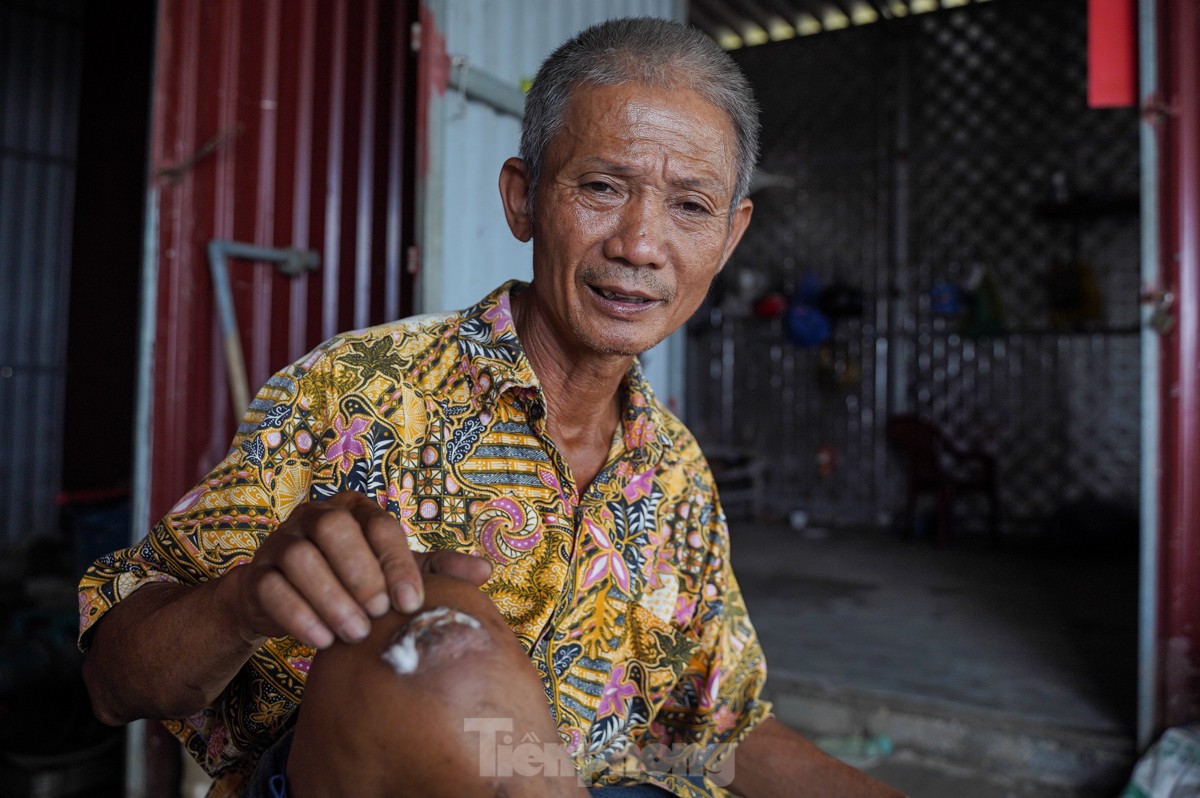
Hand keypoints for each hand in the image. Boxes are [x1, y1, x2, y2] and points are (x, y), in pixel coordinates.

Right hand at [232, 491, 491, 648]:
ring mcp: (279, 543)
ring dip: (330, 598)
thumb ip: (437, 569)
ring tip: (354, 633)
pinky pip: (272, 589)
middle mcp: (314, 516)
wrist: (286, 603)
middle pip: (334, 529)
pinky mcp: (255, 575)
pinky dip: (299, 616)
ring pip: (300, 559)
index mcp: (354, 509)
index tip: (411, 602)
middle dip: (360, 574)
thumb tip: (485, 570)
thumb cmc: (352, 583)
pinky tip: (323, 642)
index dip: (396, 562)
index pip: (379, 524)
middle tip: (378, 614)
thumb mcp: (394, 573)